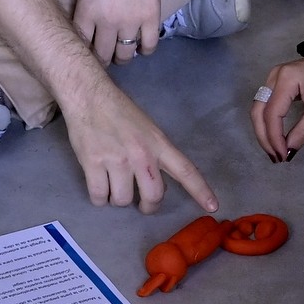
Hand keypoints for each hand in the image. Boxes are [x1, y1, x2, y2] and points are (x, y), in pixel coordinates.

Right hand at [60, 73, 217, 214]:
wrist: (89, 97)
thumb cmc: (119, 111)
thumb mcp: (147, 129)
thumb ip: (155, 154)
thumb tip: (156, 184)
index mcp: (158, 143)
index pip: (185, 170)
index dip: (200, 190)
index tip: (213, 206)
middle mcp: (141, 154)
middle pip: (153, 195)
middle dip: (148, 206)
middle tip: (142, 203)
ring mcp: (116, 160)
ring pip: (122, 200)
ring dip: (118, 199)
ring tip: (114, 184)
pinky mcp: (93, 164)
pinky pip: (99, 197)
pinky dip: (99, 198)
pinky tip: (99, 186)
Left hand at [74, 0, 163, 63]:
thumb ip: (85, 10)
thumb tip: (87, 29)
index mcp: (87, 12)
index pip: (81, 45)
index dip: (83, 55)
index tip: (86, 57)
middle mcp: (107, 21)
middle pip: (102, 55)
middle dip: (101, 60)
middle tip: (104, 58)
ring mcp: (131, 21)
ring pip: (125, 54)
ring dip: (122, 57)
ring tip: (122, 54)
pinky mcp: (151, 17)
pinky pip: (149, 45)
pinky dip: (145, 50)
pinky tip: (141, 46)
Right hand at [250, 52, 303, 160]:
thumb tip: (288, 150)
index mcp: (285, 79)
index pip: (272, 113)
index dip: (274, 137)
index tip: (283, 156)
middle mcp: (274, 76)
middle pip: (258, 111)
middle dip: (264, 137)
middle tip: (275, 157)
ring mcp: (273, 78)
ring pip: (259, 109)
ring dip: (264, 131)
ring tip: (274, 151)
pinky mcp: (276, 83)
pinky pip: (265, 105)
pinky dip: (267, 123)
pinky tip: (274, 137)